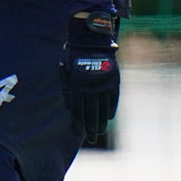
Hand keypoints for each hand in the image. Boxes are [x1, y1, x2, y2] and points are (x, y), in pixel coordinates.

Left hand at [60, 12, 119, 146]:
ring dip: (101, 122)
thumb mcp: (66, 71)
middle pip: (91, 114)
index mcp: (77, 86)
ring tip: (100, 132)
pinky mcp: (114, 82)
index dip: (76, 123)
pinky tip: (108, 118)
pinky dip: (111, 110)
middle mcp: (91, 89)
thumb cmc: (74, 55)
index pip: (77, 110)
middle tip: (91, 139)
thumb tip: (70, 108)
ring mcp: (104, 86)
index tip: (76, 133)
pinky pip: (113, 101)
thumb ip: (67, 89)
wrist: (92, 41)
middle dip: (90, 128)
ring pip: (103, 109)